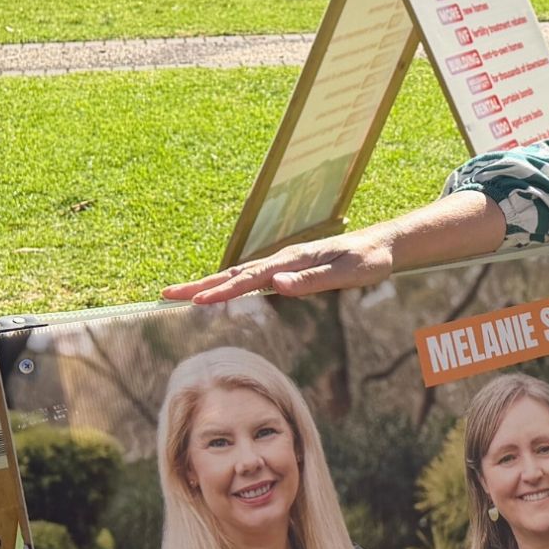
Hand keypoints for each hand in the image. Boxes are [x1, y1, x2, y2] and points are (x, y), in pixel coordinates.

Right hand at [163, 228, 396, 303]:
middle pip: (235, 273)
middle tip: (166, 294)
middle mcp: (283, 259)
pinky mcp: (289, 268)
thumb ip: (313, 280)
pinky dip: (229, 283)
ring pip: (239, 273)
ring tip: (180, 294)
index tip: (197, 302)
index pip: (251, 279)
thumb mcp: (347, 273)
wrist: (383, 245)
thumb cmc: (368, 262)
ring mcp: (284, 263)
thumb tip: (275, 284)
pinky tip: (219, 292)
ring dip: (209, 283)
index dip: (223, 291)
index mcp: (293, 260)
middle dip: (200, 285)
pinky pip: (252, 277)